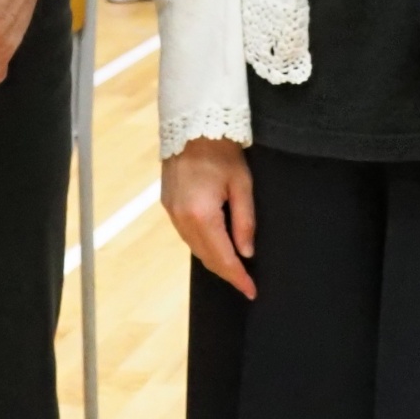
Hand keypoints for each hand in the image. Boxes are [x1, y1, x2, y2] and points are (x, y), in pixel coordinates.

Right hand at [162, 137, 256, 296]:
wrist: (192, 127)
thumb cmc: (222, 152)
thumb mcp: (242, 185)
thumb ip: (245, 221)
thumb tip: (246, 252)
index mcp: (202, 215)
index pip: (223, 257)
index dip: (238, 277)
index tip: (251, 291)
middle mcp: (182, 218)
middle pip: (207, 257)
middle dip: (227, 272)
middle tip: (246, 283)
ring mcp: (171, 213)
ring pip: (195, 248)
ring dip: (214, 260)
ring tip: (234, 267)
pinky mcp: (168, 205)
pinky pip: (186, 235)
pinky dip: (202, 245)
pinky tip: (216, 245)